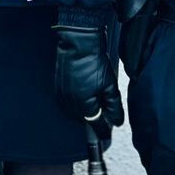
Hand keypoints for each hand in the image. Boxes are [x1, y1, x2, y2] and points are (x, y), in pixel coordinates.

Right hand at [54, 20, 123, 140]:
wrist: (78, 42)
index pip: (95, 124)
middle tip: (104, 110)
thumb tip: (116, 121)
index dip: (103, 129)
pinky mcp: (58, 88)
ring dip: (85, 110)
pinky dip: (76, 103)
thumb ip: (113, 106)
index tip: (107, 132)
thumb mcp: (109, 85)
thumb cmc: (93, 60)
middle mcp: (70, 103)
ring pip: (75, 112)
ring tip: (94, 99)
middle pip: (84, 119)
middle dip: (94, 117)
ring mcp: (62, 96)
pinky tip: (84, 93)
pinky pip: (67, 103)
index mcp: (84, 104)